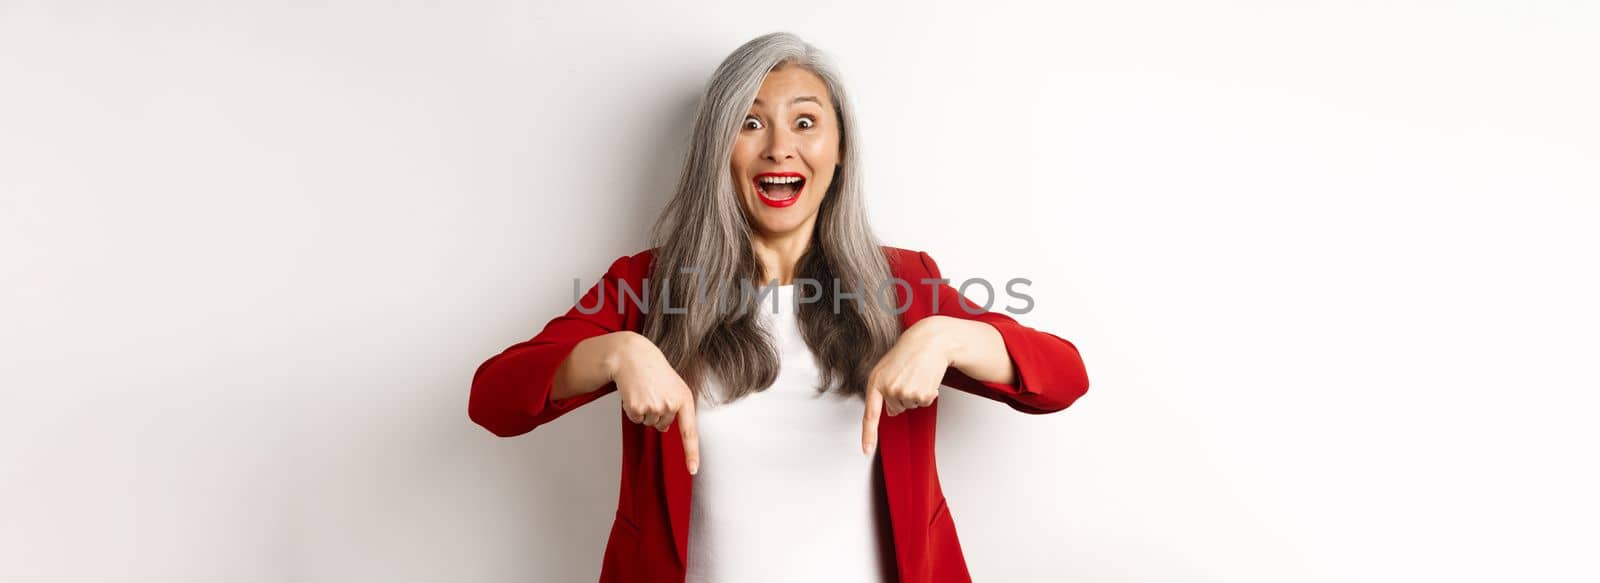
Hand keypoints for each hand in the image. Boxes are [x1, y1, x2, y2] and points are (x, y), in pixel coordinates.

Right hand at [610, 332, 699, 474]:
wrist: (632, 356)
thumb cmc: (654, 370)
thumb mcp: (674, 385)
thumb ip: (676, 406)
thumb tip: (665, 428)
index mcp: (685, 398)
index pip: (689, 431)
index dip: (691, 453)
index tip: (693, 470)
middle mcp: (671, 405)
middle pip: (662, 425)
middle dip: (656, 412)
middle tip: (652, 391)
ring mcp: (654, 407)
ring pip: (648, 423)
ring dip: (644, 410)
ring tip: (643, 390)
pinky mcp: (637, 408)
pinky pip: (636, 419)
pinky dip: (633, 409)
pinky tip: (634, 393)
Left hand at [861, 316, 957, 454]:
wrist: (929, 341)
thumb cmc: (908, 353)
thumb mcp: (887, 369)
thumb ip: (884, 390)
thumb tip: (892, 413)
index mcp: (875, 382)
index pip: (870, 414)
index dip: (868, 435)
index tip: (866, 451)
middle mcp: (888, 389)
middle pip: (896, 408)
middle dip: (902, 396)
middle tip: (907, 376)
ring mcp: (905, 392)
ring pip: (910, 406)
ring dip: (915, 393)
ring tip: (917, 374)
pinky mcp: (922, 394)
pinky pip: (923, 403)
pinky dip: (927, 393)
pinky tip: (926, 377)